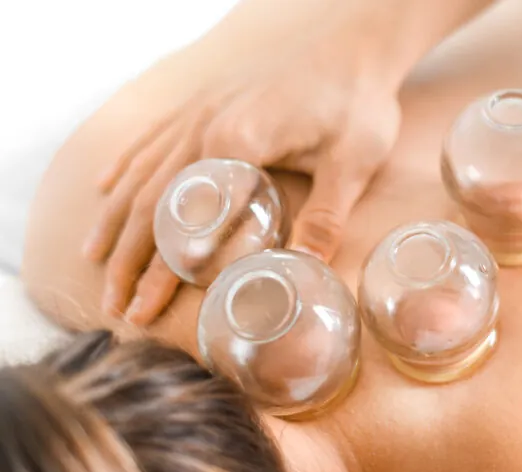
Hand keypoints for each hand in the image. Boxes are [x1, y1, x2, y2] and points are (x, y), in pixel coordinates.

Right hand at [82, 42, 400, 325]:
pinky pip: (154, 137)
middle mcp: (205, 126)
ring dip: (116, 220)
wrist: (354, 41)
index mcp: (237, 144)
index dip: (161, 274)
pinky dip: (127, 166)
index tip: (144, 311)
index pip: (185, 223)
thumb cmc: (357, 102)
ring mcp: (199, 110)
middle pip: (150, 202)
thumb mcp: (352, 163)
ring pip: (142, 171)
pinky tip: (107, 190)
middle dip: (128, 260)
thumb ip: (325, 217)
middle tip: (116, 306)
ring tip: (95, 261)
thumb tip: (306, 270)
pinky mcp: (205, 101)